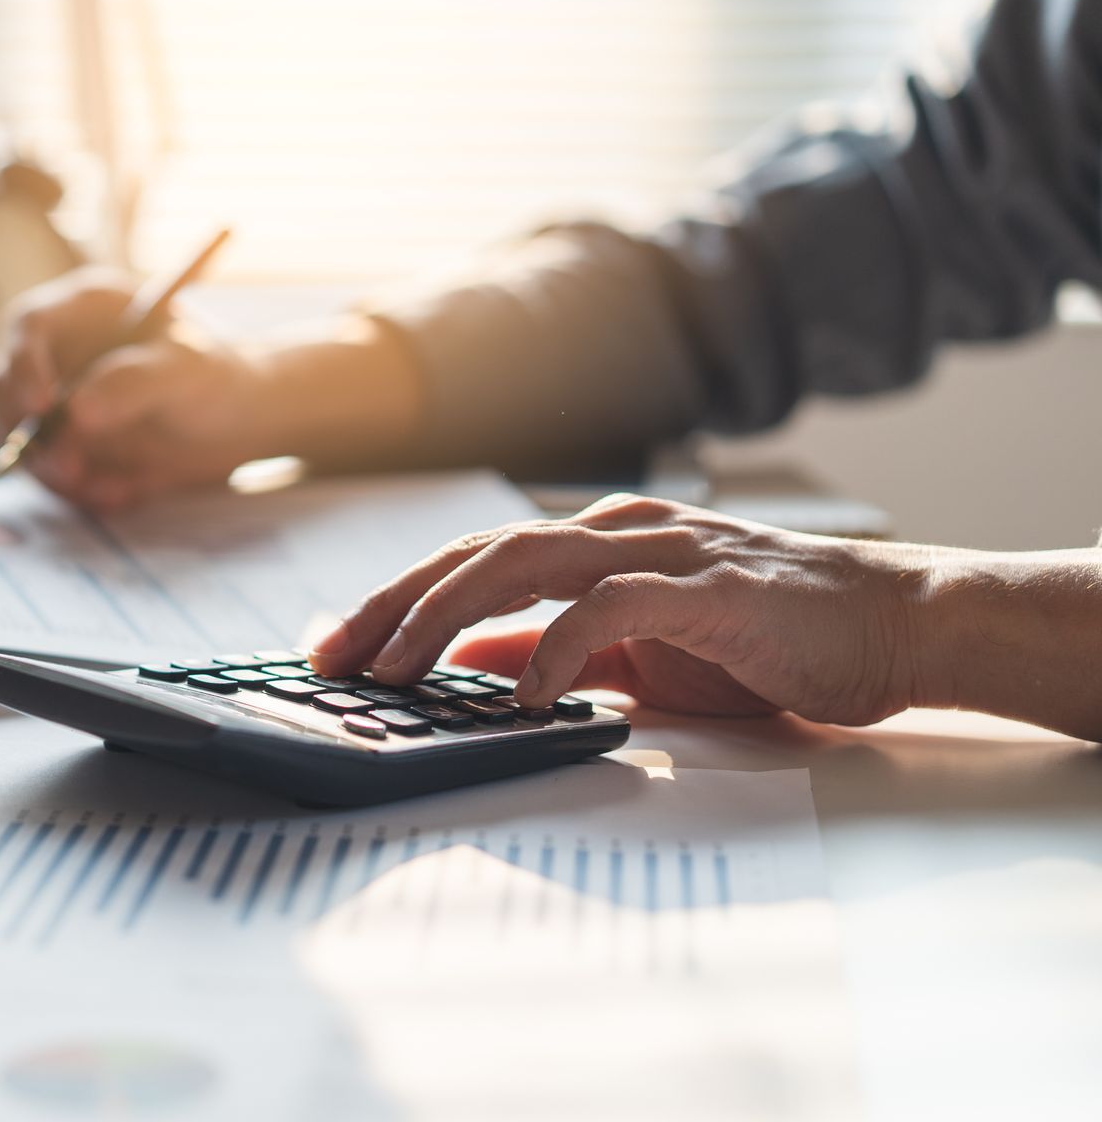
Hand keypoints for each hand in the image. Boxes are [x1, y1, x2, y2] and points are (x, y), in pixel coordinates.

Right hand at [0, 267, 279, 509]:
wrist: (236, 425)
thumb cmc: (215, 378)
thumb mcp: (186, 373)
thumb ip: (134, 383)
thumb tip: (76, 411)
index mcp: (83, 309)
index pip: (30, 326)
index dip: (25, 366)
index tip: (43, 411)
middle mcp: (56, 350)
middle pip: (3, 386)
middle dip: (28, 434)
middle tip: (70, 469)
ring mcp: (52, 399)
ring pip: (18, 437)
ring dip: (53, 472)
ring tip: (112, 490)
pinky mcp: (60, 442)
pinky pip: (46, 471)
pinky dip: (76, 491)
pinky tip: (122, 493)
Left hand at [310, 493, 940, 725]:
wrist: (892, 627)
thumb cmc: (766, 640)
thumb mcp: (636, 652)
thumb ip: (552, 647)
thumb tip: (465, 660)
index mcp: (596, 543)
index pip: (471, 560)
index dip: (395, 598)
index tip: (334, 645)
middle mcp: (617, 532)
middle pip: (477, 553)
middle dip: (393, 604)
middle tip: (331, 657)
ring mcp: (664, 553)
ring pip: (526, 562)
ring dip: (446, 615)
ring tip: (395, 670)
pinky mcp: (712, 589)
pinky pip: (614, 607)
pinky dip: (558, 645)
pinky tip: (523, 692)